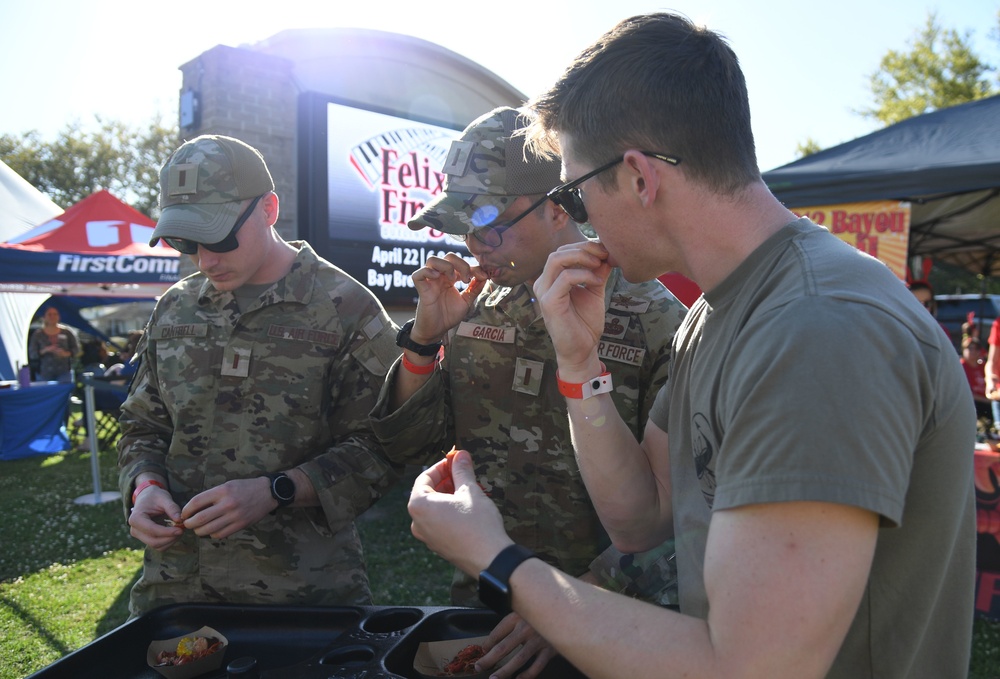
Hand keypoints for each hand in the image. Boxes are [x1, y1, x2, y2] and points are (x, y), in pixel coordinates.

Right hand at [128, 486, 183, 550]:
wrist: (147, 497)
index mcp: (136, 519)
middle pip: (153, 542)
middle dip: (170, 538)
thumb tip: (180, 520)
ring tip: (180, 530)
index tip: (181, 529)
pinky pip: (158, 546)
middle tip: (182, 530)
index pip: (152, 530)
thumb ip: (172, 508)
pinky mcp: (145, 539)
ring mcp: (139, 536)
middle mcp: (135, 530)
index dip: (167, 532)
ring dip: (170, 541)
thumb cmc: (154, 496)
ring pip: (156, 546)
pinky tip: (175, 533)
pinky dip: (168, 542)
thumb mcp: (164, 498)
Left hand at [181, 477, 275, 538]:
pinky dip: (212, 534)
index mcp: (222, 491)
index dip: (186, 510)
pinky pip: (220, 535)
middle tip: (187, 524)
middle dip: (189, 524)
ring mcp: (234, 516)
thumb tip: (193, 509)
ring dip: (199, 531)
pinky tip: (212, 530)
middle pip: (200, 519)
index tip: (183, 514)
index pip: (196, 502)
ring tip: (198, 529)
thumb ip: (212, 496)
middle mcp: (227, 503)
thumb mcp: (227, 485)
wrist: (267, 493)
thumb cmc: (244, 487)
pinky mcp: (240, 525)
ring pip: (208, 530)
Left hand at [408, 449, 511, 576]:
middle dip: (446, 481)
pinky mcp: (438, 546)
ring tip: (468, 489)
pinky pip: (439, 522)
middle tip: (463, 473)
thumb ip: (462, 470)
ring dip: (448, 496)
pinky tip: (467, 508)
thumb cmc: (478, 524)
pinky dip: (449, 511)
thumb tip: (460, 455)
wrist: (490, 559)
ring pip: (434, 509)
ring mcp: (427, 537)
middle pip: (427, 493)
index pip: (424, 478)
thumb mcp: (470, 490)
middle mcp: (417, 523)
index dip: (441, 466)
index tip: (455, 461)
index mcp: (419, 506)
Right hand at [410, 253, 487, 342]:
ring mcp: (430, 282)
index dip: (474, 267)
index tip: (484, 276)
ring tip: (452, 279)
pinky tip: (437, 278)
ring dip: (446, 266)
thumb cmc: (449, 316)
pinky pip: (418, 274)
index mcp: (450, 278)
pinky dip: (427, 272)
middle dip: (461, 264)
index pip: (461, 263)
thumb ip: (474, 289)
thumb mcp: (466, 302)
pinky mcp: (421, 289)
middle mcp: (440, 277)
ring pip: (432, 260)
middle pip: (448, 256)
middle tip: (466, 279)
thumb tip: (485, 277)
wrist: (437, 331)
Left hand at [477, 612, 556, 678]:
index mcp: (518, 616)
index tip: (482, 650)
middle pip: (503, 647)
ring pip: (519, 659)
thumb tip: (492, 641)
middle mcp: (527, 628)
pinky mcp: (550, 649)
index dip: (487, 643)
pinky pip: (537, 666)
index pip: (497, 632)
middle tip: (479, 667)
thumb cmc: (542, 611)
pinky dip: (528, 675)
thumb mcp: (525, 610)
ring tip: (494, 678)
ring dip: (504, 671)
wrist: (566, 611)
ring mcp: (539, 640)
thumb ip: (512, 622)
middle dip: (489, 659)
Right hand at [533, 242, 611, 377]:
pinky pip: (565, 278)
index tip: (605, 250)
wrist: (582, 349)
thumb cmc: (585, 322)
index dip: (585, 246)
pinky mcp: (549, 302)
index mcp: (552, 279)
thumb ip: (598, 272)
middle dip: (584, 248)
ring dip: (581, 257)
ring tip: (599, 263)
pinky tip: (597, 282)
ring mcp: (543, 292)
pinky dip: (584, 275)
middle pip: (559, 252)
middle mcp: (544, 283)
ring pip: (556, 259)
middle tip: (604, 254)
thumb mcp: (594, 290)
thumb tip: (608, 252)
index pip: (564, 252)